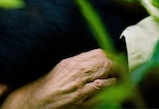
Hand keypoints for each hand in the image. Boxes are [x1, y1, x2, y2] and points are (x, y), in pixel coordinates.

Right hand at [0, 49, 119, 107]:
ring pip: (105, 80)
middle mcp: (75, 74)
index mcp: (70, 63)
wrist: (32, 104)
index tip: (118, 57)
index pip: (98, 54)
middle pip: (104, 64)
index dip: (111, 55)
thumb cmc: (45, 86)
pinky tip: (113, 89)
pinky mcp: (80, 104)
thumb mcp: (61, 68)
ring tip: (122, 78)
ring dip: (115, 79)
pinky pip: (99, 96)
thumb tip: (95, 59)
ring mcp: (78, 90)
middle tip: (125, 67)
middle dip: (117, 66)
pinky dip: (108, 91)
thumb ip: (77, 64)